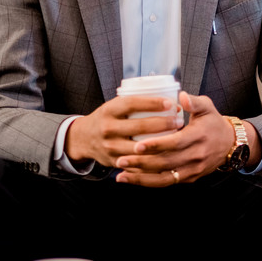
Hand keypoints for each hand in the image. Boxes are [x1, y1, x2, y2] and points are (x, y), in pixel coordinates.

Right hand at [67, 94, 182, 168]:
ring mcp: (110, 147)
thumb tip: (168, 98)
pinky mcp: (113, 161)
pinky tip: (166, 154)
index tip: (170, 103)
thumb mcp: (114, 106)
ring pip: (140, 147)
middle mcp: (107, 128)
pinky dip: (152, 159)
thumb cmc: (107, 118)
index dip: (152, 103)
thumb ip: (135, 103)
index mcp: (109, 110)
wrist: (83, 139)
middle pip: (139, 126)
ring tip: (176, 137)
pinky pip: (136, 162)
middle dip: (163, 123)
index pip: (132, 103)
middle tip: (178, 121)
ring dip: (161, 143)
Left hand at [114, 91, 245, 186]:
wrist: (230, 144)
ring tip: (120, 174)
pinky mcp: (189, 178)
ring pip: (164, 178)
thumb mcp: (207, 107)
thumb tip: (180, 95)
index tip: (137, 145)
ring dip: (141, 178)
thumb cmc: (213, 122)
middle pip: (166, 163)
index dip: (156, 145)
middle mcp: (196, 156)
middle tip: (121, 160)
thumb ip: (193, 101)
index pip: (175, 143)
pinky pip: (167, 182)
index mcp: (199, 137)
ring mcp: (193, 170)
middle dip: (142, 163)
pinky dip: (149, 182)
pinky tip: (132, 179)